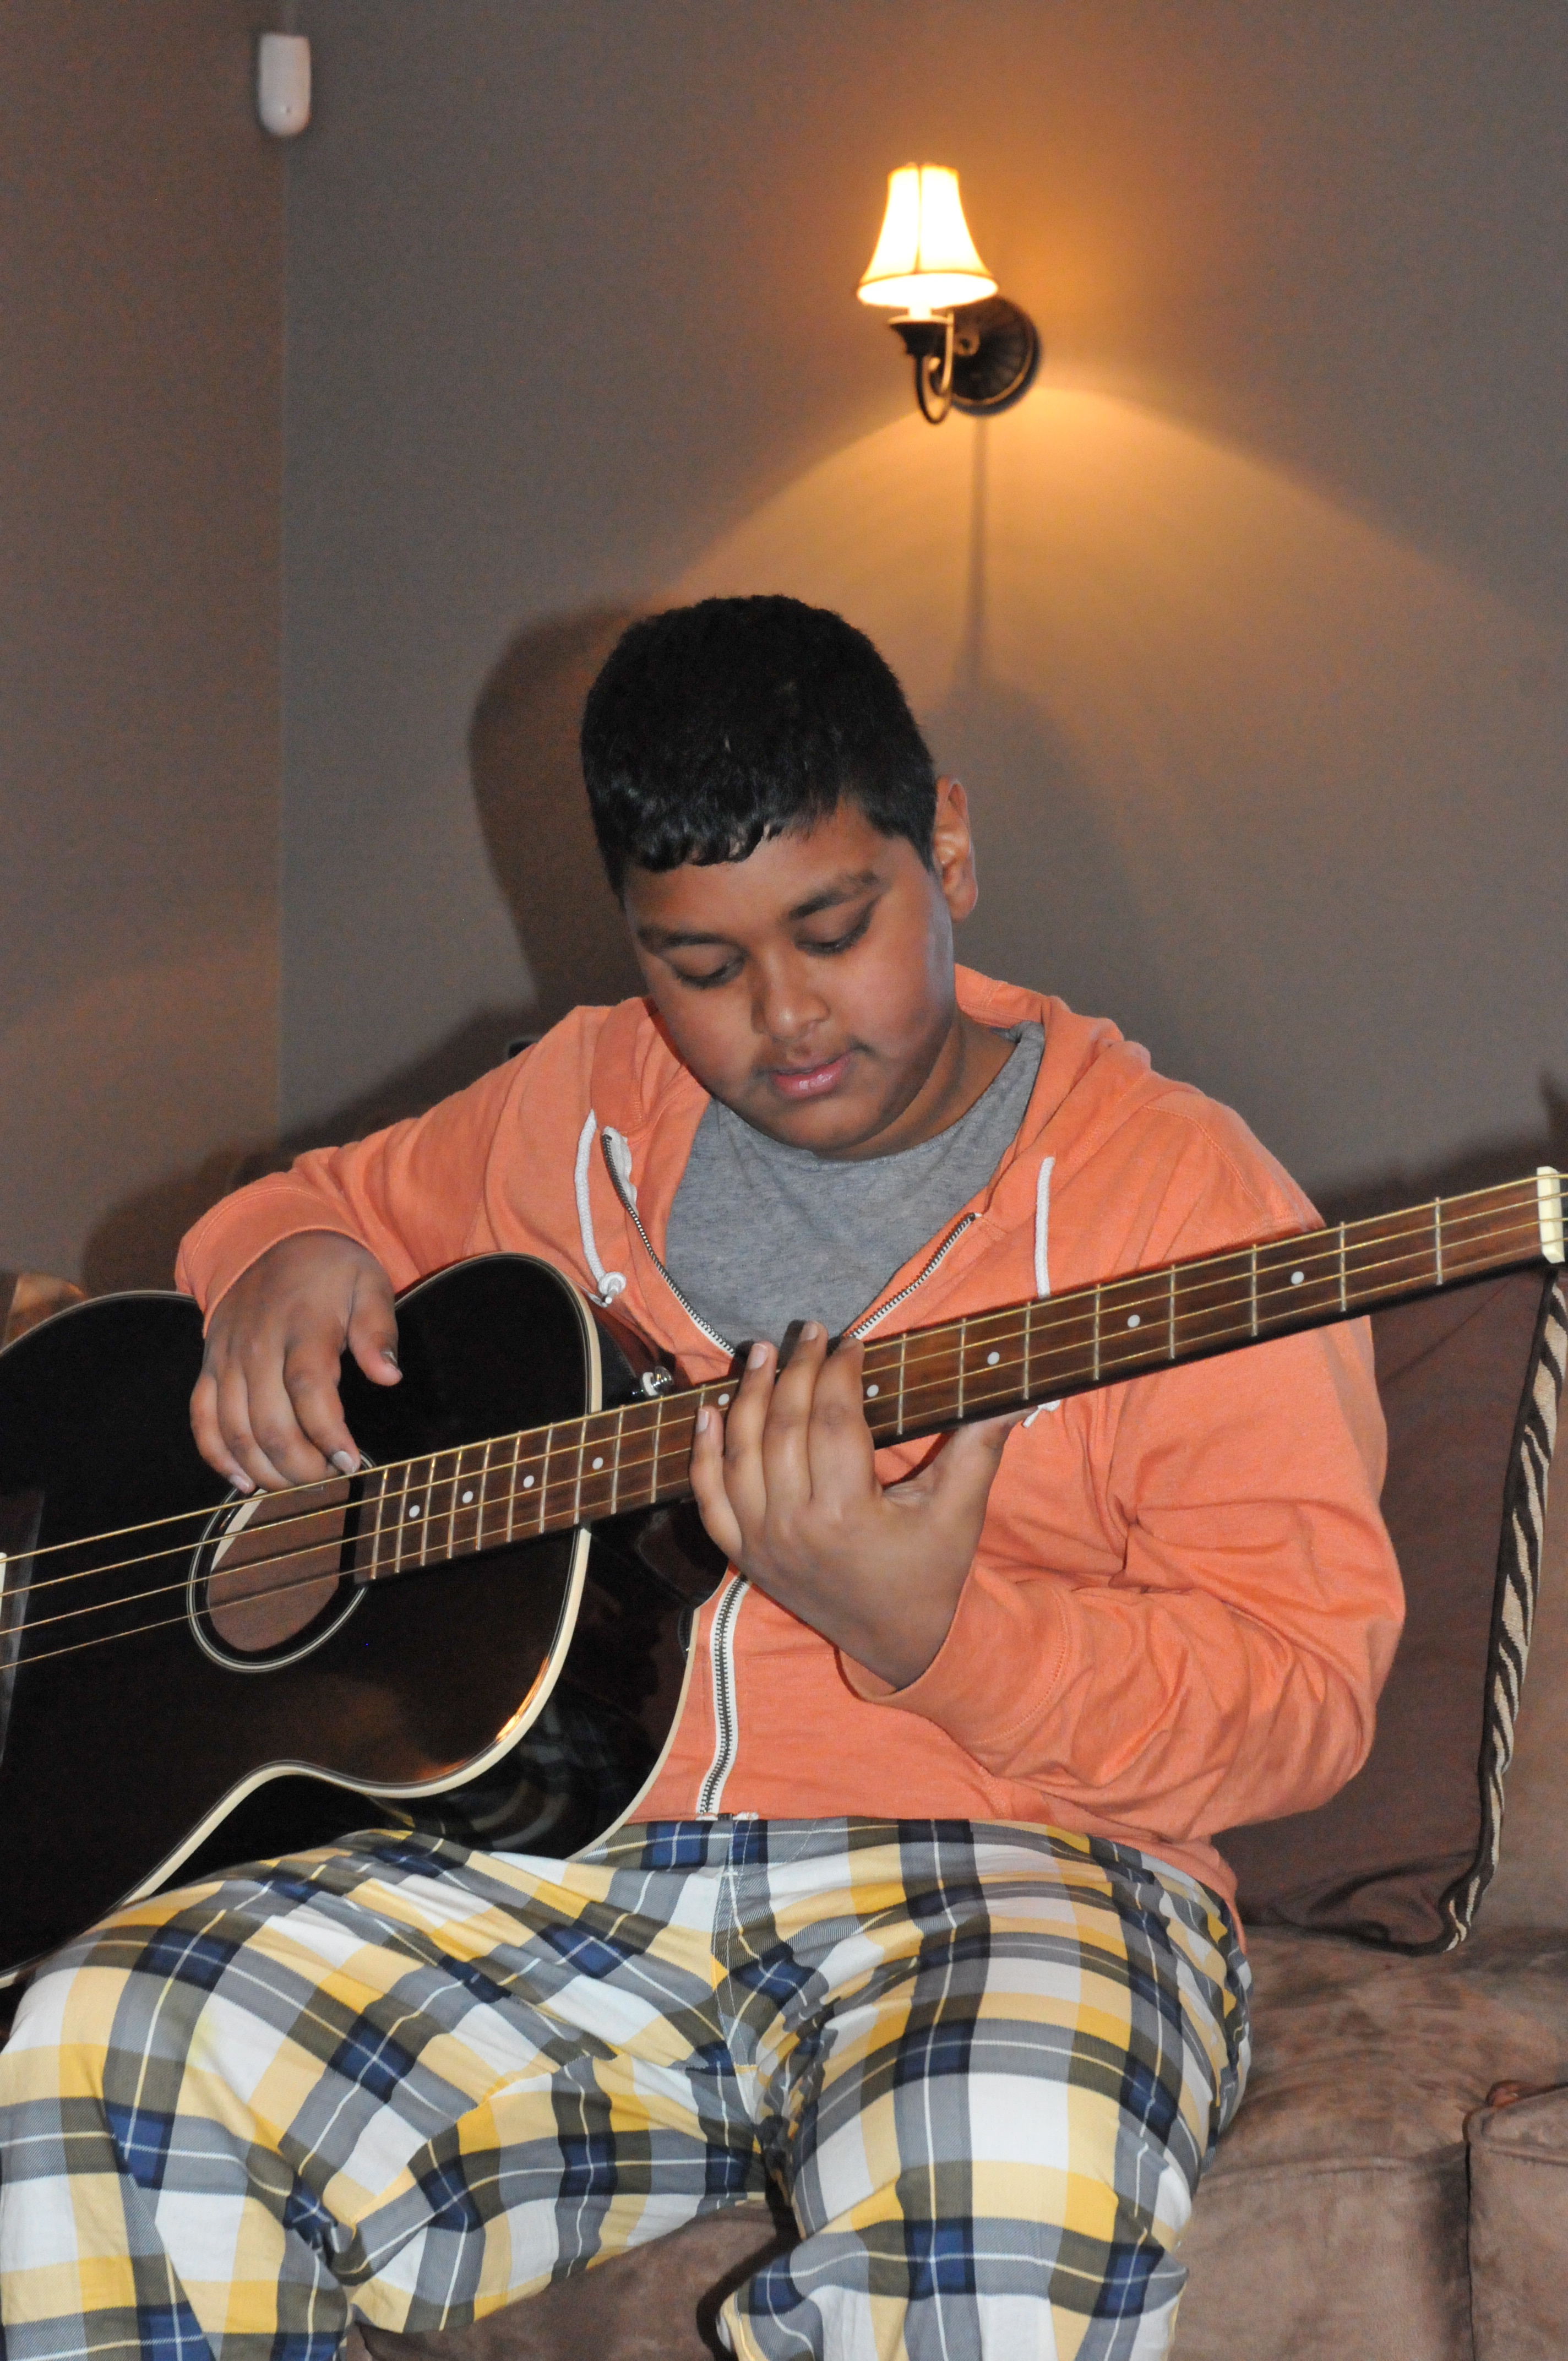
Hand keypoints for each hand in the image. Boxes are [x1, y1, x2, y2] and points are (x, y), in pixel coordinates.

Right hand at [190, 1231, 399, 1491]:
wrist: (270, 1239)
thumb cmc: (330, 1269)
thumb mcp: (368, 1284)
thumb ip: (377, 1331)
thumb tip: (389, 1375)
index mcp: (301, 1324)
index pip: (308, 1388)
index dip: (326, 1432)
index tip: (349, 1461)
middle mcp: (257, 1345)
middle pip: (268, 1421)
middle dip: (299, 1464)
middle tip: (329, 1479)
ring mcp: (227, 1358)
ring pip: (235, 1429)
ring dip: (265, 1469)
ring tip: (299, 1486)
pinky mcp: (210, 1367)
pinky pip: (202, 1419)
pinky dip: (218, 1456)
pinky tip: (246, 1481)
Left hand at [687, 1322, 1020, 1688]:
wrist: (900, 1645)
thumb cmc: (932, 1573)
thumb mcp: (959, 1512)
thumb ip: (980, 1447)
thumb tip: (1020, 1396)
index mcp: (847, 1514)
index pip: (835, 1420)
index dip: (841, 1371)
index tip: (852, 1340)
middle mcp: (793, 1527)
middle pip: (783, 1427)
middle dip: (796, 1371)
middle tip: (810, 1332)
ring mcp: (761, 1543)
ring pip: (740, 1453)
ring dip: (746, 1397)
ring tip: (761, 1353)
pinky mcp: (745, 1554)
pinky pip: (708, 1498)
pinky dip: (702, 1453)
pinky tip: (707, 1411)